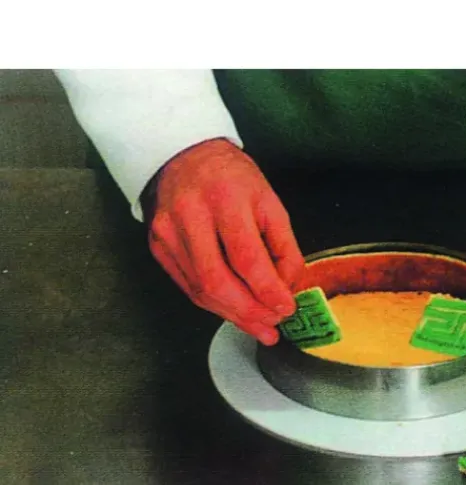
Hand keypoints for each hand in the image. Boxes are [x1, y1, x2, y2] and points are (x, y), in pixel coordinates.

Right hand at [145, 139, 304, 344]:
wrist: (184, 156)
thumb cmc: (234, 180)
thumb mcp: (270, 202)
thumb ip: (284, 247)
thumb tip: (289, 288)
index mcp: (225, 198)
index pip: (246, 258)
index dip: (268, 290)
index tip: (287, 309)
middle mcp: (189, 216)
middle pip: (218, 281)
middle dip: (249, 312)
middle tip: (272, 327)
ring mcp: (167, 233)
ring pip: (201, 290)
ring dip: (233, 315)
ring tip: (260, 328)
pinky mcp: (157, 247)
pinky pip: (188, 287)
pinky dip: (215, 305)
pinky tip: (235, 312)